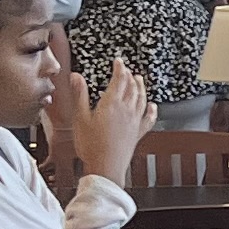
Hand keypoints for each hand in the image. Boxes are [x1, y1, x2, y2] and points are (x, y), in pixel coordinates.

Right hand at [58, 56, 152, 190]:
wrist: (106, 167)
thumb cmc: (91, 145)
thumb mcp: (80, 118)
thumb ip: (80, 95)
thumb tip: (76, 77)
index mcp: (112, 104)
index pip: (119, 80)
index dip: (119, 68)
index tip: (118, 61)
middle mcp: (126, 110)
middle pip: (132, 87)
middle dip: (130, 76)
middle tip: (127, 70)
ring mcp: (134, 122)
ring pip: (142, 99)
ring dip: (141, 87)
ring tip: (139, 80)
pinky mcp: (138, 133)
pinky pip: (148, 118)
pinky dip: (151, 110)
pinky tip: (152, 106)